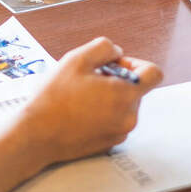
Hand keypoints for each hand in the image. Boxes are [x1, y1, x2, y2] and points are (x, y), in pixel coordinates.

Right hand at [17, 37, 161, 166]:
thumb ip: (104, 48)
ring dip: (110, 96)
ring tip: (82, 96)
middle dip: (118, 79)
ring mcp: (120, 133)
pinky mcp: (110, 143)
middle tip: (89, 79)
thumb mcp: (78, 59)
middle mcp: (130, 117)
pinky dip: (104, 112)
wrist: (36, 136)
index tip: (114, 65)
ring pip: (125, 104)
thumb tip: (117, 53)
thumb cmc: (55, 98)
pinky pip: (115, 120)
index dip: (135, 63)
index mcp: (127, 95)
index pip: (154, 73)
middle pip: (137, 88)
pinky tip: (80, 111)